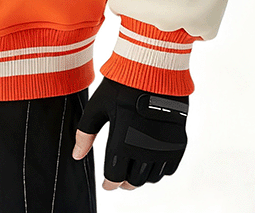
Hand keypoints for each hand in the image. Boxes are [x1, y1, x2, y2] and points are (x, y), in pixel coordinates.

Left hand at [72, 77, 188, 190]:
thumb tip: (76, 155)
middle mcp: (145, 149)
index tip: (107, 184)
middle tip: (119, 175)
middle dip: (124, 181)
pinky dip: (158, 169)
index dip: (110, 183)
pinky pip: (169, 169)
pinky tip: (150, 158)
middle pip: (134, 181)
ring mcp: (163, 147)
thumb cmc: (121, 85)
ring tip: (133, 166)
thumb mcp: (97, 106)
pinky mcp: (178, 142)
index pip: (115, 176)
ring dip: (141, 176)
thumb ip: (85, 133)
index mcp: (122, 142)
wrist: (153, 70)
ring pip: (151, 178)